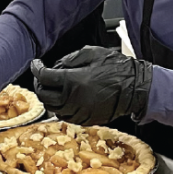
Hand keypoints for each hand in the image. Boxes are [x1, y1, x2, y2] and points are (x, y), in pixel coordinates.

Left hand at [31, 46, 150, 124]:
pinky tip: (64, 98)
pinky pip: (64, 116)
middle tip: (42, 76)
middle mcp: (72, 99)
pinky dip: (59, 107)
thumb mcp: (92, 54)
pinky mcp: (85, 120)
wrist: (136, 88)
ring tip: (52, 87)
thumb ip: (70, 59)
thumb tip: (56, 65)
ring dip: (48, 97)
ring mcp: (79, 112)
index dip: (36, 68)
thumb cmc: (117, 69)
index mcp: (72, 81)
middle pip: (43, 95)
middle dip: (39, 84)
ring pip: (51, 108)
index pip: (43, 77)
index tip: (36, 64)